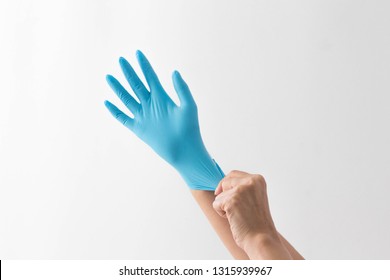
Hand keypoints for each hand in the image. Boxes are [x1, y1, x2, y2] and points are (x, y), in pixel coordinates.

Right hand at [104, 50, 223, 189]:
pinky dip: (115, 111)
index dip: (144, 65)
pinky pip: (123, 118)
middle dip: (129, 72)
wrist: (185, 150)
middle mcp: (151, 104)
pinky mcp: (138, 128)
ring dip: (118, 88)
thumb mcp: (188, 106)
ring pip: (127, 99)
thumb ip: (181, 89)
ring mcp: (143, 116)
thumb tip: (174, 71)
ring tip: (109, 76)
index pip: (150, 77)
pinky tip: (107, 102)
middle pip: (136, 85)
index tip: (138, 53)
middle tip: (121, 59)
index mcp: (162, 97)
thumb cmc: (190, 129)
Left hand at [213, 170, 290, 258]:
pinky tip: (234, 219)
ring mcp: (241, 190)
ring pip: (219, 195)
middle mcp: (250, 181)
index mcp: (258, 179)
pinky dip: (221, 213)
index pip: (233, 174)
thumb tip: (220, 184)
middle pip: (224, 182)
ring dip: (224, 207)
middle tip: (237, 209)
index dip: (226, 185)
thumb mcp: (254, 197)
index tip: (228, 196)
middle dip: (225, 196)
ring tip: (239, 216)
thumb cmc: (256, 222)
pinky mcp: (231, 200)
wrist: (261, 239)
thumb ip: (242, 187)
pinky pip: (216, 204)